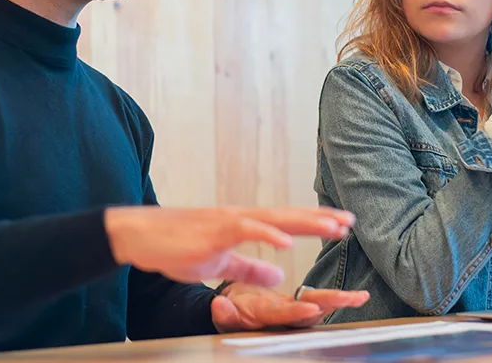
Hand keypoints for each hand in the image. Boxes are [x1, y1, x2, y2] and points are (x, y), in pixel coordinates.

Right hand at [104, 206, 354, 286]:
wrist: (140, 234)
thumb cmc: (175, 246)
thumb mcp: (219, 262)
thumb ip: (248, 268)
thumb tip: (278, 275)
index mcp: (243, 224)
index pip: (286, 222)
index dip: (314, 223)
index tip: (340, 224)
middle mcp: (241, 217)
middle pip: (288, 217)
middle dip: (321, 219)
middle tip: (351, 221)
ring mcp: (228, 221)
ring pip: (274, 219)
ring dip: (305, 223)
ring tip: (332, 227)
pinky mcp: (214, 231)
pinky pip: (245, 232)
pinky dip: (267, 235)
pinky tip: (286, 243)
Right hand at [211, 283, 370, 331]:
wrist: (233, 309)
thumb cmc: (229, 311)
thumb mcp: (223, 313)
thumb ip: (224, 313)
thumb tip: (219, 305)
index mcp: (264, 317)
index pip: (282, 315)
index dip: (296, 312)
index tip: (310, 308)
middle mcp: (283, 317)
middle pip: (308, 312)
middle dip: (329, 304)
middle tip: (350, 299)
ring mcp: (292, 311)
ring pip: (317, 305)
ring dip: (339, 300)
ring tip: (360, 296)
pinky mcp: (296, 304)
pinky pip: (318, 300)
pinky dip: (336, 297)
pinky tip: (355, 296)